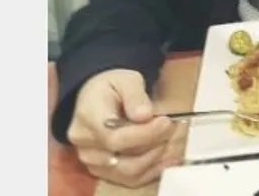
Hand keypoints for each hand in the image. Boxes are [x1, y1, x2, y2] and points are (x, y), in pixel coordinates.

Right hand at [67, 69, 179, 187]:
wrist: (95, 97)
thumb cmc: (112, 85)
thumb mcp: (126, 79)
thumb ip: (135, 95)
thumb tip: (145, 115)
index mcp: (88, 118)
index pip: (115, 137)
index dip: (144, 134)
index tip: (166, 121)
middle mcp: (85, 145)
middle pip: (122, 158)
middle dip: (153, 144)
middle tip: (173, 128)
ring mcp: (92, 161)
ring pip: (127, 172)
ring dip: (154, 158)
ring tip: (170, 140)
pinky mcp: (102, 171)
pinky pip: (129, 179)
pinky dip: (151, 170)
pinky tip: (167, 158)